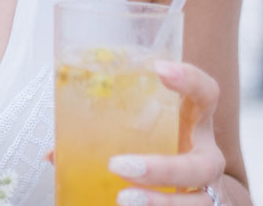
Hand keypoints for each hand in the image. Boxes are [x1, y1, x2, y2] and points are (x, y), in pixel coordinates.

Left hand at [108, 61, 230, 205]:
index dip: (190, 80)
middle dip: (161, 168)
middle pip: (202, 164)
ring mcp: (209, 190)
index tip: (159, 69)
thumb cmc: (163, 147)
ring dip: (161, 202)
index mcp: (194, 124)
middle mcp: (207, 156)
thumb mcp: (145, 132)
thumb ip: (104, 132)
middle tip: (118, 165)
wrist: (195, 187)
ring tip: (123, 199)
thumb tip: (53, 152)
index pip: (206, 94)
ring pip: (197, 202)